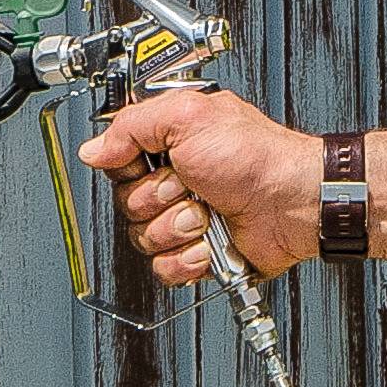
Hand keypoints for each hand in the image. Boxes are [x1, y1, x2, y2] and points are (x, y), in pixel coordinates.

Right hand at [77, 86, 326, 282]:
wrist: (293, 201)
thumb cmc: (257, 156)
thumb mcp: (189, 117)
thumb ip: (133, 125)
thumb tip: (94, 148)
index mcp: (169, 146)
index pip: (118, 164)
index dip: (130, 169)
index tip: (155, 163)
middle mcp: (174, 183)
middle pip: (126, 205)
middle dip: (159, 200)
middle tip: (190, 187)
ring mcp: (185, 220)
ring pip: (143, 239)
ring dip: (177, 229)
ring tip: (207, 214)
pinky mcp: (197, 254)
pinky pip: (165, 268)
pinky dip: (189, 258)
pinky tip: (209, 242)